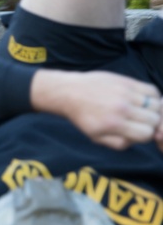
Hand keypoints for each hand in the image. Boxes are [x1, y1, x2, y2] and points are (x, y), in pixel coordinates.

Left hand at [32, 70, 161, 149]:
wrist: (70, 92)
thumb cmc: (83, 117)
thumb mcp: (96, 137)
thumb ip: (119, 143)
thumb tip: (137, 140)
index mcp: (114, 124)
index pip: (147, 134)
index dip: (143, 135)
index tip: (135, 132)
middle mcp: (122, 108)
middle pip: (154, 120)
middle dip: (148, 124)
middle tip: (138, 121)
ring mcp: (125, 93)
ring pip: (156, 105)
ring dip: (151, 110)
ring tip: (140, 111)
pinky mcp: (127, 81)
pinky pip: (153, 90)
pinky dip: (152, 97)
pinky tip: (142, 101)